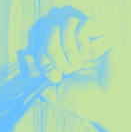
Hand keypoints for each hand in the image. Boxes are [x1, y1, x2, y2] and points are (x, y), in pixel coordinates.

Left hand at [23, 7, 130, 126]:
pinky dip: (81, 41)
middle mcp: (72, 47)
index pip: (40, 45)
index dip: (39, 59)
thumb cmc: (82, 102)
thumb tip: (22, 53)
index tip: (50, 77)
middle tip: (61, 73)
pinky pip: (85, 24)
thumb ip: (35, 76)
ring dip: (66, 48)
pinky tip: (87, 56)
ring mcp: (88, 40)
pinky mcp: (104, 35)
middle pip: (50, 32)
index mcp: (59, 59)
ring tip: (75, 66)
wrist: (107, 107)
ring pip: (66, 24)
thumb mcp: (51, 93)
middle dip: (50, 53)